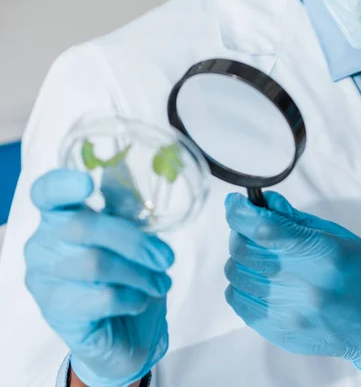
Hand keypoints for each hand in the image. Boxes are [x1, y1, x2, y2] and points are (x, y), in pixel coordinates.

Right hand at [25, 170, 173, 386]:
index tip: (87, 183)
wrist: (126, 330)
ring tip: (159, 283)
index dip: (63, 185)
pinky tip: (140, 301)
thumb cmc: (126, 273)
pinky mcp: (56, 312)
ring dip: (139, 273)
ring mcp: (44, 279)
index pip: (47, 193)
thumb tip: (131, 182)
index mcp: (60, 216)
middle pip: (82, 226)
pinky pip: (100, 298)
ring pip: (94, 264)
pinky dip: (131, 298)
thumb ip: (127, 211)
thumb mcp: (132, 236)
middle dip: (134, 241)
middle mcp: (43, 244)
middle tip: (165, 257)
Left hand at [224, 192, 360, 378]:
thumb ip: (294, 218)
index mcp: (322, 254)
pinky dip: (240, 284)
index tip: (235, 203)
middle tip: (250, 226)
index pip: (265, 229)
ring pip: (236, 275)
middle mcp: (303, 286)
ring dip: (240, 258)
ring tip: (259, 254)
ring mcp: (288, 313)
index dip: (241, 212)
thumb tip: (262, 202)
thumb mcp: (335, 234)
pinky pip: (238, 301)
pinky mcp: (278, 332)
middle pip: (244, 250)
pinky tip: (258, 278)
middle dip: (240, 231)